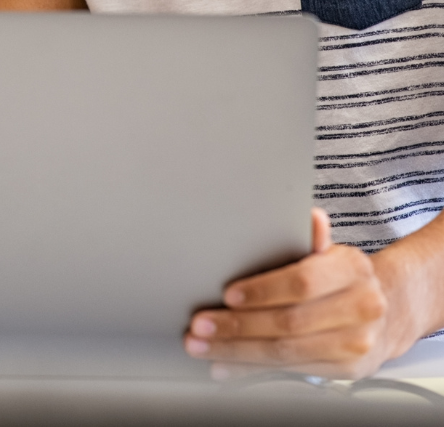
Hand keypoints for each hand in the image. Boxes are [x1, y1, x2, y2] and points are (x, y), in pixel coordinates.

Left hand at [184, 208, 421, 377]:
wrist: (387, 311)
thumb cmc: (343, 277)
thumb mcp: (329, 251)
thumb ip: (310, 239)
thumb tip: (310, 217)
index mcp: (352, 270)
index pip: (302, 282)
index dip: (262, 290)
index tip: (227, 294)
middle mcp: (361, 309)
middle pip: (289, 323)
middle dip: (238, 326)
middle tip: (201, 325)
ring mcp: (356, 344)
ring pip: (287, 353)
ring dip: (237, 352)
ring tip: (203, 345)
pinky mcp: (347, 370)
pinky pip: (291, 371)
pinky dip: (253, 369)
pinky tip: (226, 365)